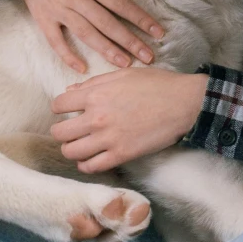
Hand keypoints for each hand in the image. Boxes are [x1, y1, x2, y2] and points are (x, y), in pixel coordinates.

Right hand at [7, 0, 165, 70]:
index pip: (120, 4)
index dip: (140, 19)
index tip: (157, 32)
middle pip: (107, 24)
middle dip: (130, 42)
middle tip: (149, 57)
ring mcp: (57, 9)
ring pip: (86, 34)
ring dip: (107, 50)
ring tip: (126, 63)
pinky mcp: (41, 17)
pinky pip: (55, 40)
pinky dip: (67, 55)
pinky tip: (82, 68)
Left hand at [50, 67, 207, 170]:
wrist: (184, 103)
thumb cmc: (157, 84)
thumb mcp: (123, 74)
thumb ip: (94, 83)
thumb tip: (71, 91)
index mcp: (95, 94)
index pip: (58, 105)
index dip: (60, 108)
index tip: (67, 111)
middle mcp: (96, 117)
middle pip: (59, 132)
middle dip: (61, 132)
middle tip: (71, 131)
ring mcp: (108, 138)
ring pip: (71, 152)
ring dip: (71, 150)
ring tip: (80, 146)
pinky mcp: (122, 154)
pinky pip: (92, 167)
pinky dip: (86, 165)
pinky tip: (91, 159)